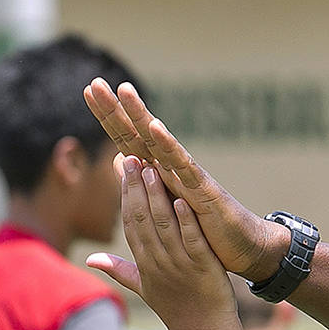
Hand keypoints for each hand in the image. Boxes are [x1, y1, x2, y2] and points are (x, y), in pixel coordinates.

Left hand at [84, 78, 287, 281]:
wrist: (241, 246)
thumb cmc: (203, 228)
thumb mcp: (162, 205)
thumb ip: (139, 182)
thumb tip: (118, 159)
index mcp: (157, 173)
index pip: (126, 140)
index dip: (108, 117)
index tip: (87, 91)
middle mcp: (171, 168)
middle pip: (137, 134)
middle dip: (116, 109)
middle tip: (94, 82)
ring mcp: (187, 176)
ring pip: (159, 142)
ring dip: (141, 116)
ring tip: (124, 91)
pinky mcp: (204, 189)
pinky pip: (184, 166)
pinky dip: (170, 147)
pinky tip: (156, 128)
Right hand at [87, 156, 235, 329]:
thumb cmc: (175, 308)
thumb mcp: (142, 288)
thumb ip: (118, 269)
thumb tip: (90, 259)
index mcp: (144, 263)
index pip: (130, 223)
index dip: (126, 194)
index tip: (124, 167)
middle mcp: (158, 262)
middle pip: (142, 220)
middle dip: (136, 187)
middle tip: (134, 157)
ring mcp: (180, 265)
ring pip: (164, 226)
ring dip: (158, 196)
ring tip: (155, 168)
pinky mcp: (203, 268)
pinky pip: (192, 240)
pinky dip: (187, 220)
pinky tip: (183, 199)